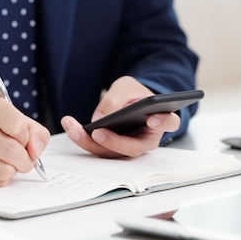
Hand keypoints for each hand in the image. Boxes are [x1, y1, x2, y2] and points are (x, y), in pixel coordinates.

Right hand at [0, 94, 49, 186]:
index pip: (17, 127)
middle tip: (25, 158)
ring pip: (4, 170)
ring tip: (10, 161)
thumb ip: (37, 133)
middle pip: (11, 151)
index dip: (27, 138)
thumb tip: (35, 152)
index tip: (24, 139)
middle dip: (26, 160)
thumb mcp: (20, 120)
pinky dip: (2, 177)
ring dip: (14, 169)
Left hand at [61, 76, 179, 157]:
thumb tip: (100, 119)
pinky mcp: (113, 149)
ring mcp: (130, 147)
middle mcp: (147, 139)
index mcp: (160, 119)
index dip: (163, 122)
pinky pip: (99, 148)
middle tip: (97, 132)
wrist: (128, 100)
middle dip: (114, 142)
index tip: (152, 119)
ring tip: (73, 127)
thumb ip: (117, 99)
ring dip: (90, 142)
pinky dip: (84, 139)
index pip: (169, 122)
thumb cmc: (133, 93)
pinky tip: (71, 127)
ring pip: (113, 152)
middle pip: (134, 147)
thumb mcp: (125, 87)